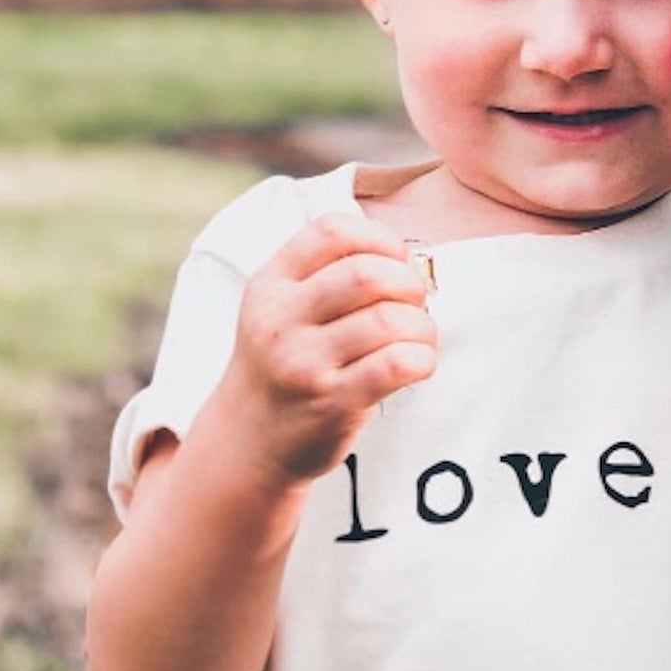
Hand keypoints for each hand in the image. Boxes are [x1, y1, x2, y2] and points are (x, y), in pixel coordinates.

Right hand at [222, 215, 436, 485]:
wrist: (248, 440)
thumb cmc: (287, 363)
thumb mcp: (285, 307)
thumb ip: (331, 273)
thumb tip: (411, 259)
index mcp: (273, 283)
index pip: (333, 230)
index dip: (380, 238)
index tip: (396, 261)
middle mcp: (281, 319)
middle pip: (366, 273)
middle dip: (408, 282)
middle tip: (412, 304)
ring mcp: (304, 362)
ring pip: (388, 320)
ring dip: (422, 325)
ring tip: (416, 337)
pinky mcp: (332, 401)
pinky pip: (397, 364)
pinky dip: (422, 358)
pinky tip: (416, 364)